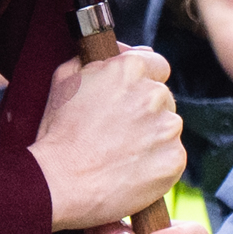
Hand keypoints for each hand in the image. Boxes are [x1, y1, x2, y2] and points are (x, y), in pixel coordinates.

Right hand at [30, 46, 185, 229]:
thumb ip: (98, 58)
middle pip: (162, 98)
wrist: (60, 183)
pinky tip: (130, 171)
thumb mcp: (66, 80)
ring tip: (121, 154)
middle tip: (117, 132)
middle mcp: (154, 94)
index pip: (157, 64)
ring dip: (152, 138)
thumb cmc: (58, 134)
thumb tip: (126, 50)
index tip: (130, 99)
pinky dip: (156, 164)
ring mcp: (167, 128)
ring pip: (168, 128)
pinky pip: (171, 157)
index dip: (142, 82)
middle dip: (145, 111)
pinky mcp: (174, 159)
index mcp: (130, 69)